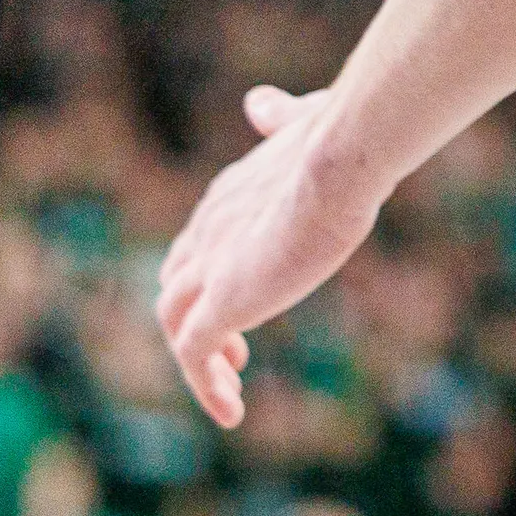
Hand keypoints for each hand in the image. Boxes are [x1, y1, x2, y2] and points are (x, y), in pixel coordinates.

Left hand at [157, 83, 384, 427]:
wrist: (340, 161)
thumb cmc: (339, 138)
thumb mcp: (308, 120)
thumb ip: (281, 116)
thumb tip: (258, 103)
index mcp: (227, 196)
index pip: (197, 244)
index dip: (210, 275)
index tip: (243, 300)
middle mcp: (207, 232)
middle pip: (176, 285)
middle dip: (197, 318)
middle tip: (234, 355)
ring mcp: (208, 269)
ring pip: (175, 324)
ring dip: (199, 360)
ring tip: (230, 391)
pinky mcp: (220, 304)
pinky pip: (193, 356)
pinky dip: (205, 387)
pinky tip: (231, 413)